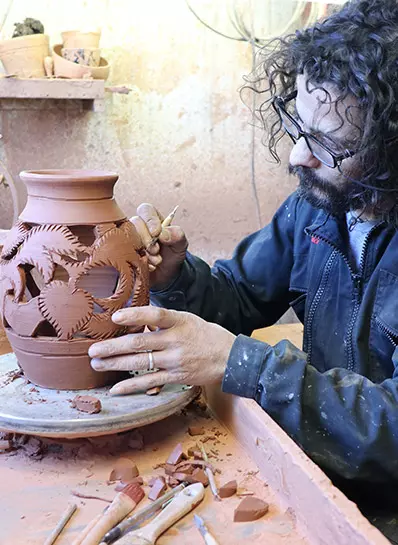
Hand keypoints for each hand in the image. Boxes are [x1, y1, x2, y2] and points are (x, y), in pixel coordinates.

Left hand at [88, 306, 235, 394]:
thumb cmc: (206, 335)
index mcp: (180, 321)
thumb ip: (164, 320)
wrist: (231, 358)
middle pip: (140, 343)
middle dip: (113, 347)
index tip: (115, 316)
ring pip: (141, 363)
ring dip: (115, 364)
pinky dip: (131, 385)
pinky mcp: (177, 377)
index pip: (155, 316)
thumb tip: (137, 317)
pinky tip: (116, 388)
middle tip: (92, 350)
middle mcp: (176, 340)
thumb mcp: (188, 319)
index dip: (135, 315)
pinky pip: (150, 382)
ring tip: (96, 364)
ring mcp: (176, 360)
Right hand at [131, 203, 187, 290]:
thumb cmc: (172, 255)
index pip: (146, 210)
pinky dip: (139, 261)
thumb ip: (177, 235)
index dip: (150, 220)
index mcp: (152, 219)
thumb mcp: (180, 245)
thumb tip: (163, 233)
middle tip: (157, 251)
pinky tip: (150, 267)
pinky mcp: (125, 252)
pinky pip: (125, 253)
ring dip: (143, 252)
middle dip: (146, 239)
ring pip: (128, 238)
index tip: (156, 233)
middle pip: (135, 224)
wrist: (166, 275)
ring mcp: (129, 239)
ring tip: (156, 261)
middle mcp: (138, 227)